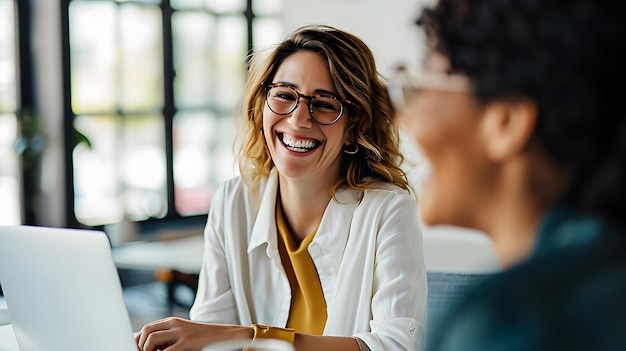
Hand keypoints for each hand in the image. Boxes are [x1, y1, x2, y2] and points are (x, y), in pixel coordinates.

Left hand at [136, 317, 251, 350]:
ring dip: (147, 350)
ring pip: (152, 339)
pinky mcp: (187, 342)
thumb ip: (169, 338)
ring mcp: (181, 332)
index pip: (148, 327)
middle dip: (140, 345)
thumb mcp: (185, 334)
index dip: (138, 340)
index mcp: (173, 321)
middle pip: (147, 331)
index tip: (136, 349)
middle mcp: (175, 324)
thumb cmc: (204, 339)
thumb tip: (152, 347)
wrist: (226, 336)